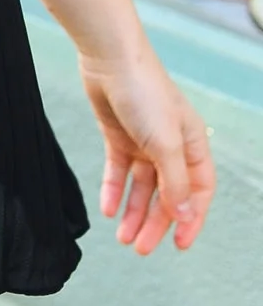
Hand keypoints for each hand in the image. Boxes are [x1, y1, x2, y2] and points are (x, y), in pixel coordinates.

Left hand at [79, 44, 214, 254]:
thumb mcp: (165, 142)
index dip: (190, 218)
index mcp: (192, 144)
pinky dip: (113, 189)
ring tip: (122, 237)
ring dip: (133, 212)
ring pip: (141, 186)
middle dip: (156, 222)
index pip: (198, 191)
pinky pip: (117, 170)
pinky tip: (107, 209)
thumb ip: (175, 181)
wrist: (109, 57)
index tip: (179, 244)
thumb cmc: (145, 93)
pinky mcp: (117, 135)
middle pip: (167, 193)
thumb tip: (184, 214)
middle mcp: (170, 145)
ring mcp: (143, 140)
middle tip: (140, 248)